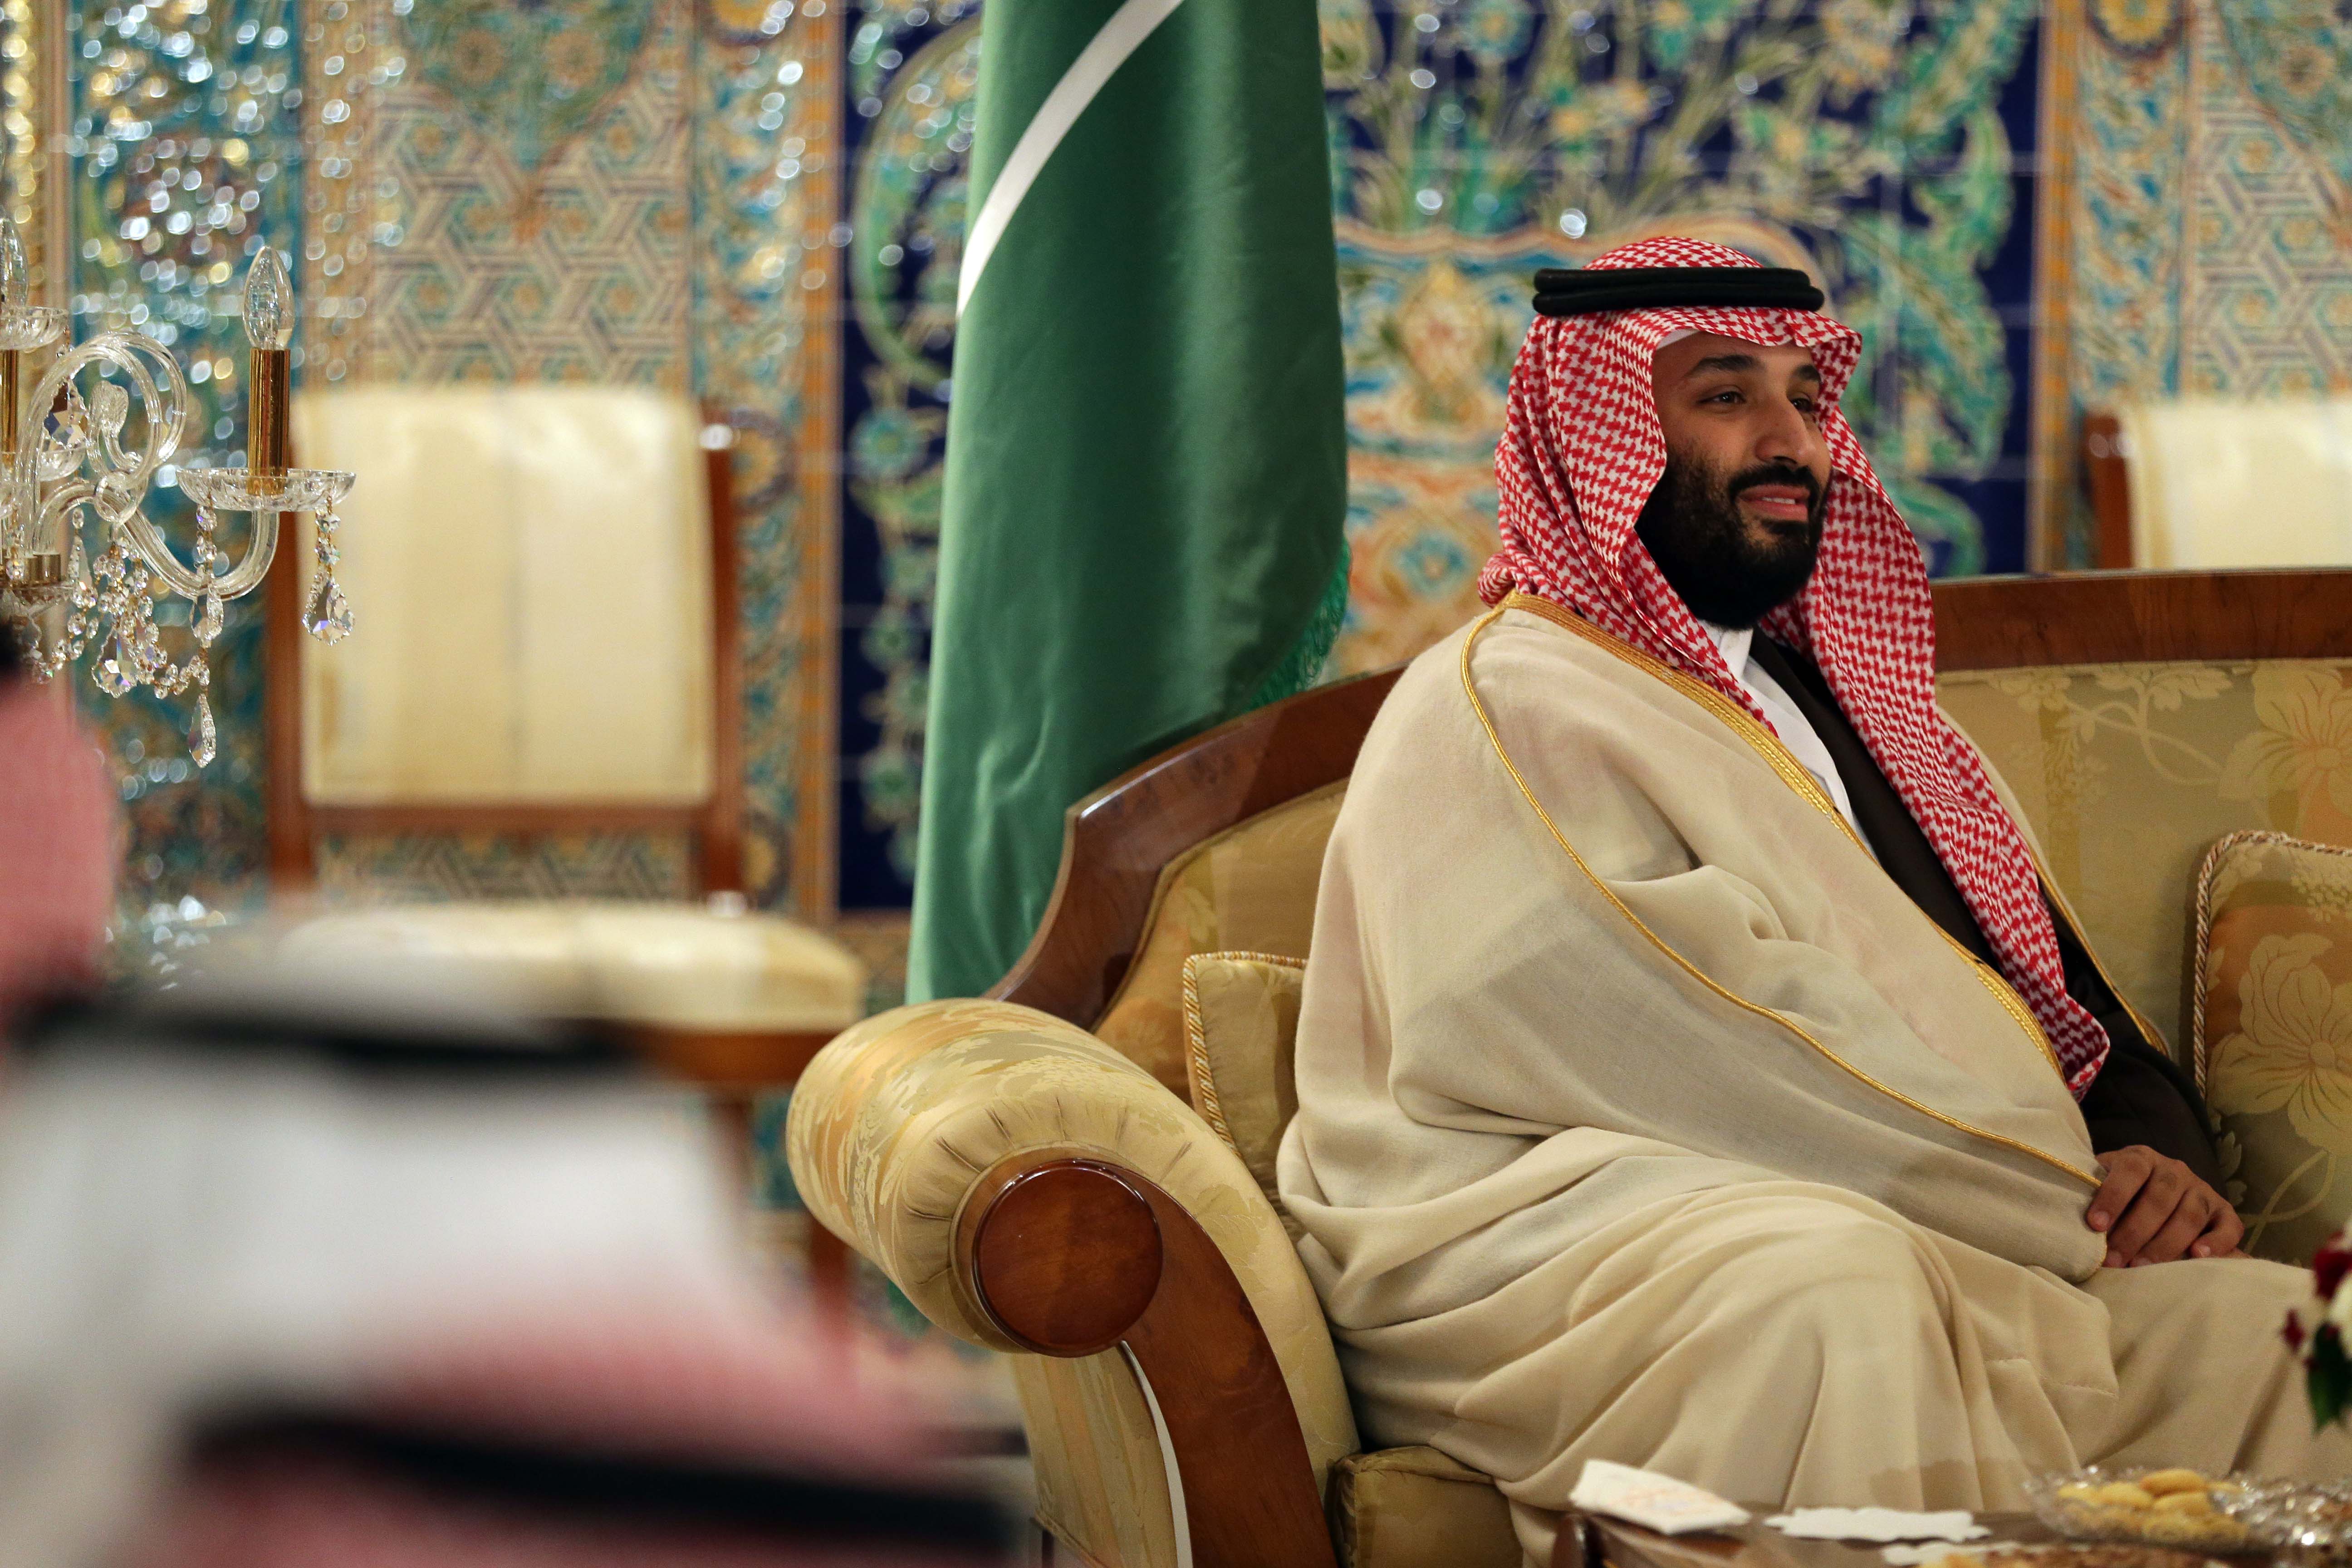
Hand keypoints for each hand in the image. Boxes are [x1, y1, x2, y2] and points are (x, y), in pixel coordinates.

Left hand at [2086, 1146, 2243, 1265]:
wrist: (2158, 1194)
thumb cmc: (2121, 1198)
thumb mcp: (2103, 1186)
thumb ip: (2091, 1194)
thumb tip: (2066, 1218)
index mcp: (2142, 1158)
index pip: (2130, 1170)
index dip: (2113, 1196)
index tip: (2095, 1225)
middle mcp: (2175, 1170)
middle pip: (2159, 1197)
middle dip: (2134, 1232)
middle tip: (2115, 1260)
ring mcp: (2202, 1190)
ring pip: (2189, 1214)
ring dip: (2165, 1243)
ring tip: (2142, 1267)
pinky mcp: (2225, 1213)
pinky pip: (2228, 1226)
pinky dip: (2216, 1242)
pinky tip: (2198, 1255)